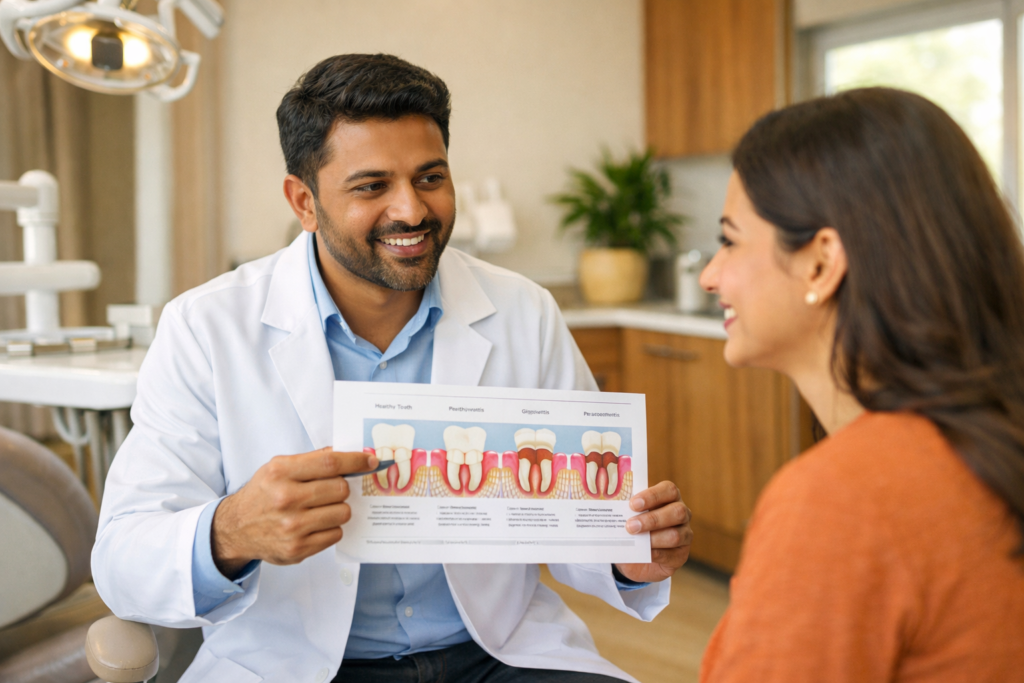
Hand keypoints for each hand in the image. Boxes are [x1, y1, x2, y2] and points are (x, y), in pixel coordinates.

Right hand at [211, 447, 377, 577]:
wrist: (236, 528)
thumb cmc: (263, 494)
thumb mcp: (279, 467)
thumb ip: (312, 460)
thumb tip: (349, 453)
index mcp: (281, 472)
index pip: (330, 463)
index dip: (356, 461)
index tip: (371, 461)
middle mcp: (285, 499)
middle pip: (341, 489)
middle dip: (342, 488)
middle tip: (331, 490)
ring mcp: (292, 526)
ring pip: (343, 513)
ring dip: (338, 509)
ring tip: (321, 508)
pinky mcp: (297, 548)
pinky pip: (336, 534)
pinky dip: (331, 528)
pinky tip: (315, 524)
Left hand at [614, 481, 691, 583]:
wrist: (634, 556)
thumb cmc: (633, 527)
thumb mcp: (628, 516)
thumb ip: (626, 510)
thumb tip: (612, 508)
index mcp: (670, 497)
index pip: (668, 490)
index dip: (652, 495)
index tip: (632, 504)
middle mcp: (682, 514)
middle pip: (677, 512)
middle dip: (652, 519)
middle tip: (631, 526)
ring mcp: (685, 535)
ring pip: (676, 535)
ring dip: (653, 538)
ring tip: (636, 540)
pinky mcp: (681, 555)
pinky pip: (672, 555)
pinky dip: (656, 554)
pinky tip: (644, 553)